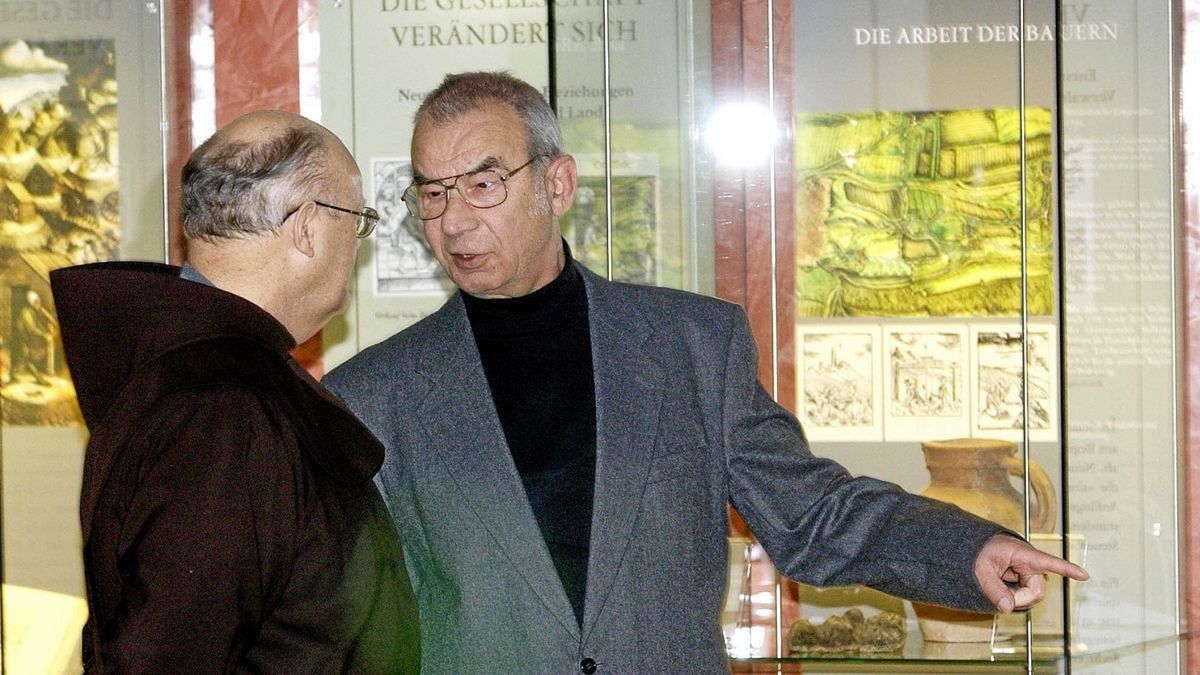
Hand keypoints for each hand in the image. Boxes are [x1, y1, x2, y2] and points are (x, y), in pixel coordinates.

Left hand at [974, 533, 1088, 613]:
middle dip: (1020, 599)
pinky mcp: (1023, 582)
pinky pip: (1024, 597)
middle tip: (1001, 596)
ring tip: (998, 586)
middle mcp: (1030, 565)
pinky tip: (1003, 592)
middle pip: (1037, 592)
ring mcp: (1028, 574)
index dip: (1068, 569)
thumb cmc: (979, 550)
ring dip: (1015, 599)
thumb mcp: (980, 568)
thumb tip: (1008, 608)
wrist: (974, 546)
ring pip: (1030, 597)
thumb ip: (993, 588)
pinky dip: (1013, 599)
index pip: (1050, 562)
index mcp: (1024, 555)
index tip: (1084, 575)